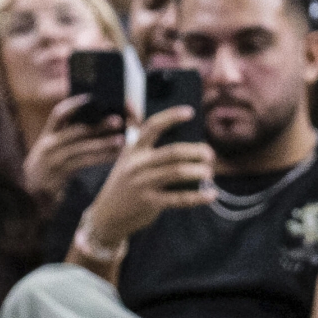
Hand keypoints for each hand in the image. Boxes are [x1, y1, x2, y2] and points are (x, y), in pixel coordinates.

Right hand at [21, 95, 123, 202]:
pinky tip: (114, 156)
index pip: (59, 113)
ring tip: (121, 140)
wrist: (30, 192)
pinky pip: (85, 162)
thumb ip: (66, 137)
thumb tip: (95, 124)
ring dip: (103, 143)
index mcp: (46, 134)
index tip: (93, 98)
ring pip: (82, 147)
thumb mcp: (50, 150)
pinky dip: (101, 158)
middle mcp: (48, 143)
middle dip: (98, 124)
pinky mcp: (60, 172)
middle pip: (76, 129)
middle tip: (117, 119)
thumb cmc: (47, 168)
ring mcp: (53, 158)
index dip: (75, 104)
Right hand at [80, 103, 216, 250]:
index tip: (190, 112)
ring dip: (198, 171)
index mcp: (133, 150)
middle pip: (172, 152)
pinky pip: (179, 198)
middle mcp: (137, 165)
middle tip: (210, 155)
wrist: (107, 215)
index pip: (152, 127)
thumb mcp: (125, 157)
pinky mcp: (150, 203)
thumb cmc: (123, 183)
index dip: (171, 117)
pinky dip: (198, 197)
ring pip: (177, 172)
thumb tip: (132, 102)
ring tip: (209, 173)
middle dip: (196, 151)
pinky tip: (211, 195)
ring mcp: (142, 184)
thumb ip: (133, 133)